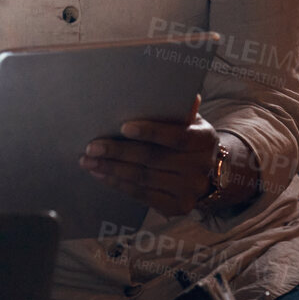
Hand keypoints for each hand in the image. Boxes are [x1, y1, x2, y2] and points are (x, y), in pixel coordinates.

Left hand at [79, 94, 219, 216]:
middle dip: (118, 152)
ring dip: (111, 169)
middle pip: (152, 159)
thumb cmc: (188, 140)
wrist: (209, 175)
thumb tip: (165, 92)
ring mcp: (189, 189)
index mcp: (204, 139)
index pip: (176, 136)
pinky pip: (142, 196)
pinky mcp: (177, 207)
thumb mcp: (189, 122)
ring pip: (143, 178)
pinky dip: (118, 184)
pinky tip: (101, 175)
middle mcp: (200, 166)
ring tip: (89, 161)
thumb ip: (177, 110)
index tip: (123, 127)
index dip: (150, 132)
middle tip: (92, 146)